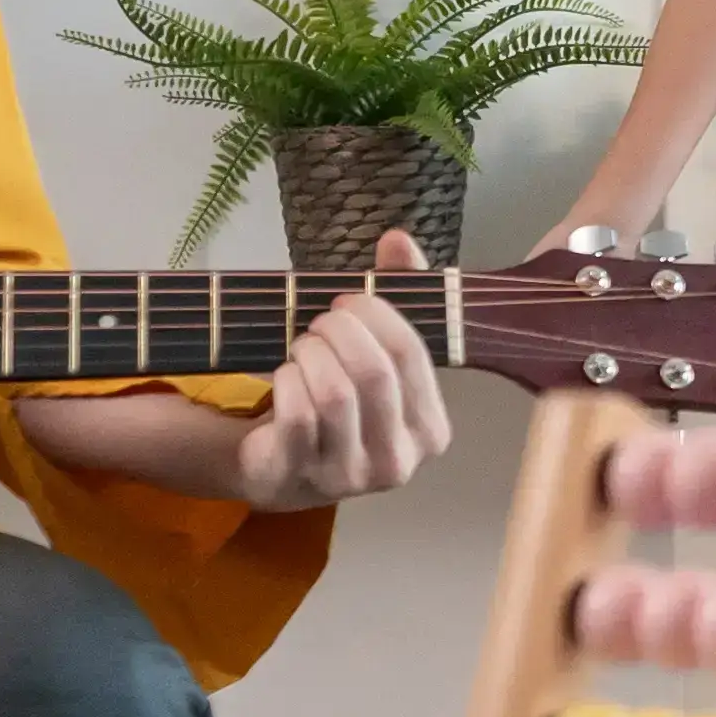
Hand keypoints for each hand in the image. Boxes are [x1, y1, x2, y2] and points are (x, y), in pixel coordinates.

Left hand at [228, 232, 452, 509]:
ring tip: (301, 346)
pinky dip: (286, 381)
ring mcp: (348, 477)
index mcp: (431, 431)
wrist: (284, 465)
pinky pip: (295, 414)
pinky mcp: (298, 477)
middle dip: (338, 332)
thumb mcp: (375, 352)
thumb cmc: (342, 402)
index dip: (376, 314)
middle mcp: (399, 462)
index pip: (410, 355)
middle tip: (318, 322)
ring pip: (333, 394)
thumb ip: (396, 293)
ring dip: (310, 354)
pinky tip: (284, 375)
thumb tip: (398, 239)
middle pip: (373, 373)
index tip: (346, 300)